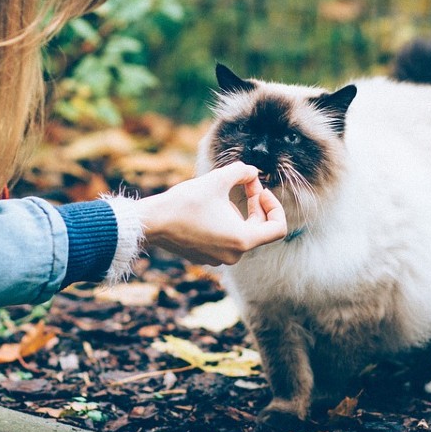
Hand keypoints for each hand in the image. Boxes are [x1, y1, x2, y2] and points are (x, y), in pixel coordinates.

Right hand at [135, 162, 286, 264]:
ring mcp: (218, 259)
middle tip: (245, 183)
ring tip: (220, 195)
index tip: (260, 191)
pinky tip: (207, 208)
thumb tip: (252, 172)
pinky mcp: (205, 257)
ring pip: (240, 233)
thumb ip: (242, 172)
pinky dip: (224, 223)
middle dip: (255, 204)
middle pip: (259, 229)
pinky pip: (224, 240)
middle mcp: (234, 255)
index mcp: (243, 240)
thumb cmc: (185, 202)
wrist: (152, 222)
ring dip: (238, 212)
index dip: (275, 206)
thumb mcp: (217, 180)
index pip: (278, 228)